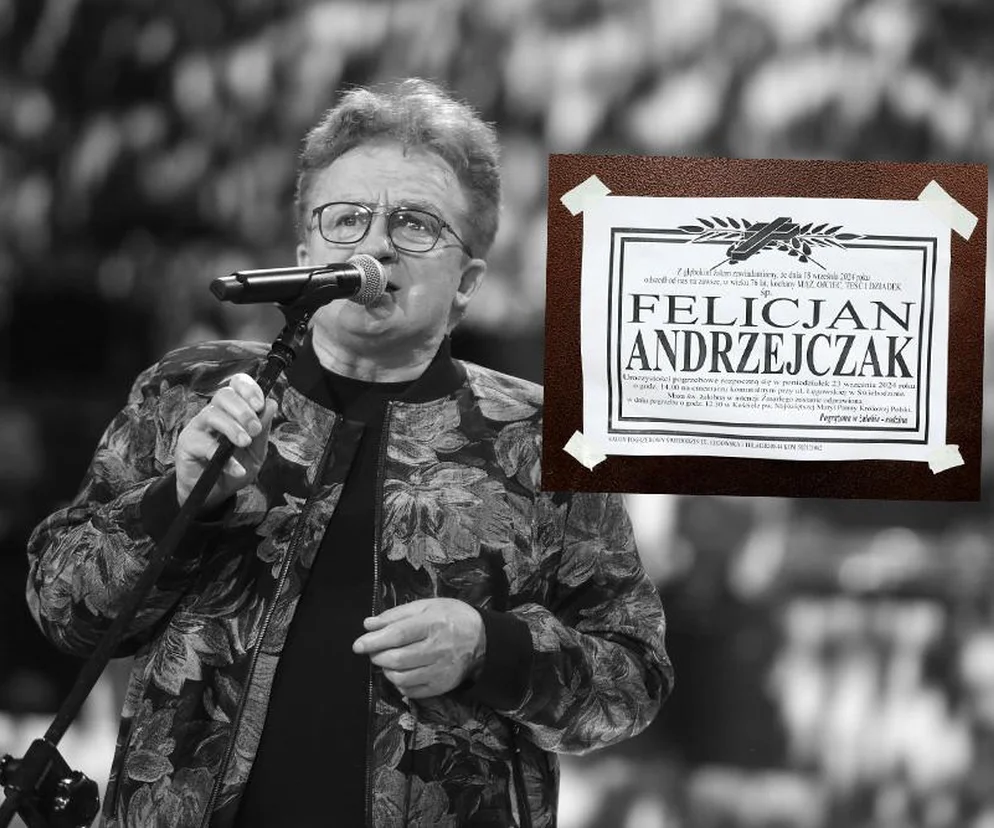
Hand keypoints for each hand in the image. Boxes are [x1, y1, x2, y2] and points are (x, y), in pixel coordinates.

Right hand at [174, 373, 276, 511]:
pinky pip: (204, 445)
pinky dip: (224, 458)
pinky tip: (237, 468)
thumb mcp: (256, 451)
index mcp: (231, 410)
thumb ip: (263, 429)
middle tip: (255, 429)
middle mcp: (213, 413)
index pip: (235, 385)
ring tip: (245, 443)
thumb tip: (271, 403)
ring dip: (233, 428)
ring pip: (212, 414)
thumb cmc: (236, 466)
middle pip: (223, 395)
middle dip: (243, 410)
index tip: (260, 404)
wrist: (216, 493)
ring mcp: (197, 427)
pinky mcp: (186, 445)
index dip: (248, 388)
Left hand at [353, 598, 485, 698]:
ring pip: (401, 678)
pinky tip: (401, 672)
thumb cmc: (451, 617)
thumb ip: (396, 615)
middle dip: (377, 656)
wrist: (482, 639)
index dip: (374, 641)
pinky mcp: (441, 686)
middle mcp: (437, 649)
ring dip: (387, 670)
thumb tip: (368, 624)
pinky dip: (399, 683)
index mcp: (432, 624)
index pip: (398, 635)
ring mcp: (440, 670)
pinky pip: (411, 691)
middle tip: (373, 651)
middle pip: (397, 659)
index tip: (358, 644)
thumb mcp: (426, 606)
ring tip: (388, 661)